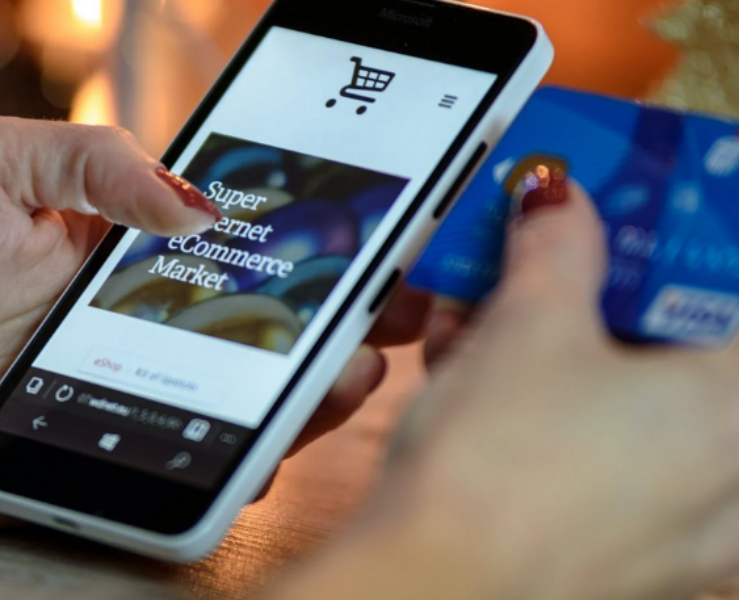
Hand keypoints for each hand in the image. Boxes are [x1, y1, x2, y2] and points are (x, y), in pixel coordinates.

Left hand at [0, 116, 426, 529]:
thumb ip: (95, 161)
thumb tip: (199, 203)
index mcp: (125, 247)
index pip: (240, 241)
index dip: (314, 239)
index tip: (376, 237)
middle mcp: (140, 320)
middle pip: (263, 326)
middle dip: (341, 320)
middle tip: (394, 312)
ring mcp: (129, 390)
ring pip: (244, 400)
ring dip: (310, 391)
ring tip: (350, 371)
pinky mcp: (106, 452)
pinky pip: (188, 465)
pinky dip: (236, 462)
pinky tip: (265, 445)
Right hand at [273, 172, 738, 599]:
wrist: (432, 590)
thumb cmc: (498, 469)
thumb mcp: (526, 328)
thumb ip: (557, 248)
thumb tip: (557, 197)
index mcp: (735, 402)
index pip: (730, 294)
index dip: (683, 246)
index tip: (635, 225)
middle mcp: (733, 472)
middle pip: (682, 351)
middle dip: (608, 300)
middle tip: (553, 271)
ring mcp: (687, 525)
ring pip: (640, 410)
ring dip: (570, 358)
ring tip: (484, 331)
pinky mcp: (632, 556)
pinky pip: (612, 463)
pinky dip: (561, 420)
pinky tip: (480, 394)